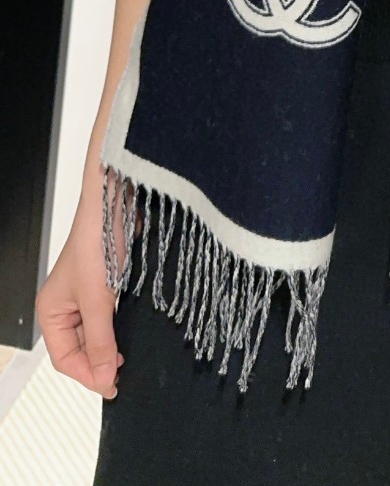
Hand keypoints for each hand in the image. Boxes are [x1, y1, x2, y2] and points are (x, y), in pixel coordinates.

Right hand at [35, 184, 129, 399]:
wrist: (118, 205)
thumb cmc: (97, 243)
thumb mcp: (98, 299)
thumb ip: (101, 340)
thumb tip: (103, 378)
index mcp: (51, 312)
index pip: (65, 359)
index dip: (88, 375)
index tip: (112, 386)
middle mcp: (67, 307)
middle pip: (82, 349)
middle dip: (101, 362)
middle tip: (125, 375)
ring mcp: (89, 297)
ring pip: (100, 334)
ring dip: (114, 345)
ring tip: (131, 358)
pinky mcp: (110, 286)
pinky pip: (113, 317)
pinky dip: (123, 328)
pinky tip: (137, 333)